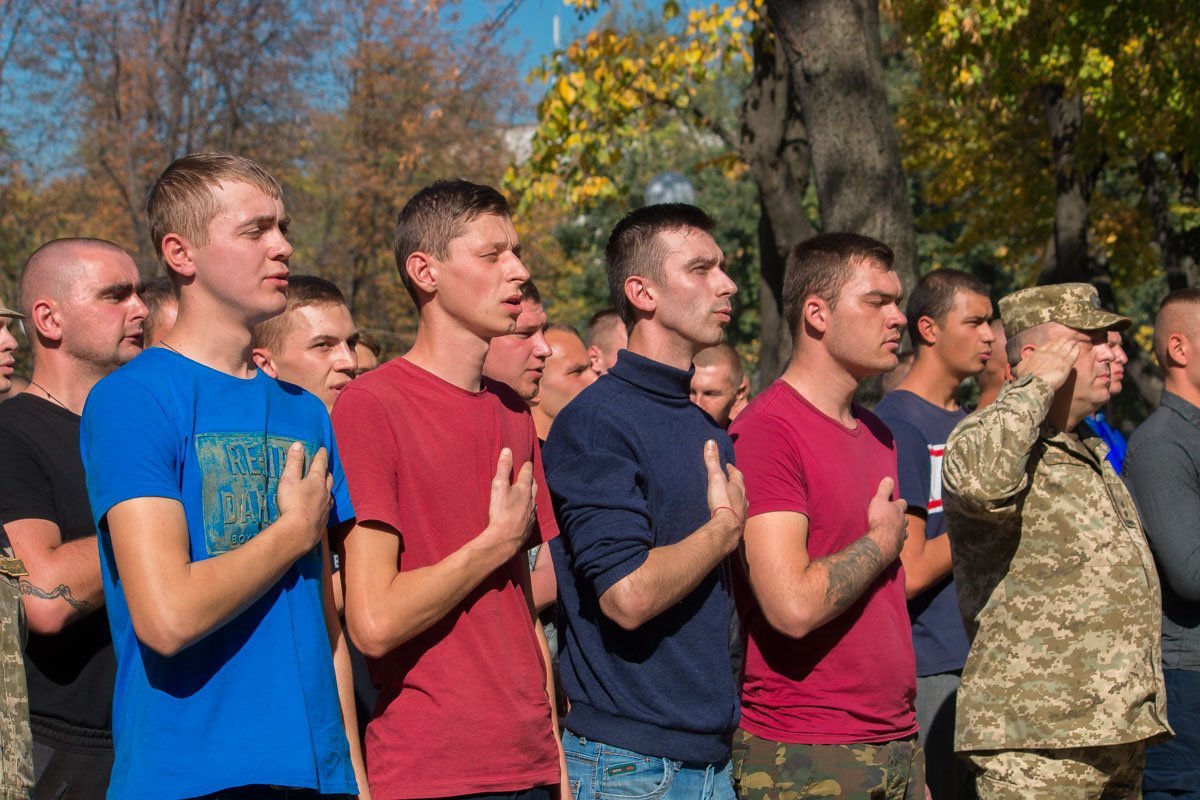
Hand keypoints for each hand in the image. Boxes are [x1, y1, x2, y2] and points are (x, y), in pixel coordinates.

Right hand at [276, 442, 332, 555]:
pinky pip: (327, 508)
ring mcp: (326, 507)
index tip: (323, 449)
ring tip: (326, 486)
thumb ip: (294, 462)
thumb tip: (298, 444)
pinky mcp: (324, 520)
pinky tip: (323, 507)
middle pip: (328, 479)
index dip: (321, 456)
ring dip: (328, 488)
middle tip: (326, 467)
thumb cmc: (293, 503)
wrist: (300, 531)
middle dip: (327, 471)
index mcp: (316, 481)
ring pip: (330, 494)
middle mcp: (325, 493)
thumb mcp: (290, 479)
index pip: (320, 464)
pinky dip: (326, 504)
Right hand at [481, 448, 536, 562]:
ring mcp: (531, 513)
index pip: (527, 473)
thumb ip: (503, 468)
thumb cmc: (501, 511)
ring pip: (534, 500)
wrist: (506, 538)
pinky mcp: (529, 526)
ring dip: (531, 495)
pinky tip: (525, 512)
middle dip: (531, 479)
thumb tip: (508, 450)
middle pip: (534, 486)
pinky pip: (531, 514)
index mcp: (524, 489)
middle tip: (528, 475)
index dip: (526, 466)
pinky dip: (529, 509)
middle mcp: (531, 500)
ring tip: (527, 493)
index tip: (527, 462)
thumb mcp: (499, 486)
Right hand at [704, 440, 745, 552]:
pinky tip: (728, 515)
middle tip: (728, 481)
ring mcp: (743, 513)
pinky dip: (733, 513)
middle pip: (741, 489)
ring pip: (741, 503)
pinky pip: (737, 516)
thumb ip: (713, 461)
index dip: (731, 469)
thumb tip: (711, 441)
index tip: (726, 466)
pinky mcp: (738, 525)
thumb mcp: (715, 478)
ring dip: (735, 499)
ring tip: (728, 498)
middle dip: (735, 484)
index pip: (737, 474)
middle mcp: (744, 500)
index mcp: (739, 487)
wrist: (726, 530)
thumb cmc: (722, 502)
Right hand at [866, 477, 906, 561]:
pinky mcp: (898, 545)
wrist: (882, 540)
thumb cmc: (880, 518)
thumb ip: (884, 489)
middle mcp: (903, 522)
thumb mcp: (879, 500)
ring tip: (894, 530)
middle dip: (901, 517)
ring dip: (900, 529)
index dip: (899, 503)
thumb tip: (889, 478)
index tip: (896, 502)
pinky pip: (898, 542)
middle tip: (894, 517)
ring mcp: (901, 534)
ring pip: (904, 531)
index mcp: (898, 510)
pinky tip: (891, 541)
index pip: (902, 503)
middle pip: (905, 518)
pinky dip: (895, 540)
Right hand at [1014, 336, 1080, 390]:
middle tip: (1067, 338)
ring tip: (1074, 341)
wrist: (1033, 383)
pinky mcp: (1066, 363)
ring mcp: (1057, 357)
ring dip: (1070, 343)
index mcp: (1037, 354)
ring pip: (1066, 347)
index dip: (1051, 343)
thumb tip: (1015, 367)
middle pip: (1057, 344)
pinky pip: (1073, 355)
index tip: (1054, 341)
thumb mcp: (1019, 369)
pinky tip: (1078, 347)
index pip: (1046, 346)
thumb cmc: (1025, 378)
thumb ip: (1020, 366)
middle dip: (1062, 340)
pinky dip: (1076, 350)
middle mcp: (1048, 353)